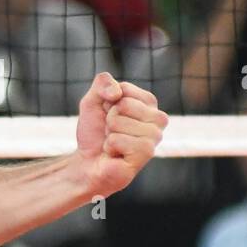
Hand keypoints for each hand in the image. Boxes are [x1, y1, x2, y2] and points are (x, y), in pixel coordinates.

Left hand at [75, 72, 168, 198]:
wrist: (89, 163)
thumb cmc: (95, 133)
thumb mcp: (93, 101)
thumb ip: (103, 83)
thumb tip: (116, 93)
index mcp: (149, 103)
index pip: (124, 89)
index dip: (108, 102)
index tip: (109, 115)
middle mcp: (158, 119)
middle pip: (123, 104)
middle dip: (109, 119)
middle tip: (111, 132)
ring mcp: (154, 137)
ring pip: (118, 122)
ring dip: (108, 134)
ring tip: (114, 144)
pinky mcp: (146, 153)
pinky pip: (116, 140)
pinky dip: (109, 147)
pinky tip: (116, 155)